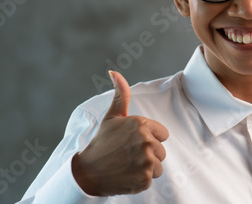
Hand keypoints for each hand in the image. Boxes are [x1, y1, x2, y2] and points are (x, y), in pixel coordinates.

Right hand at [72, 71, 169, 195]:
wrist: (88, 172)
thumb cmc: (101, 143)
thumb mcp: (112, 117)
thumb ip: (121, 94)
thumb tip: (114, 72)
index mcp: (141, 124)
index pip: (163, 134)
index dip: (150, 138)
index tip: (133, 142)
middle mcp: (146, 141)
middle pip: (161, 151)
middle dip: (148, 154)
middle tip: (128, 155)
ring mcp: (146, 161)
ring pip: (159, 166)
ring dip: (146, 168)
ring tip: (128, 165)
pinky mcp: (145, 179)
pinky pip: (151, 179)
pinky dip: (141, 180)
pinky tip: (127, 175)